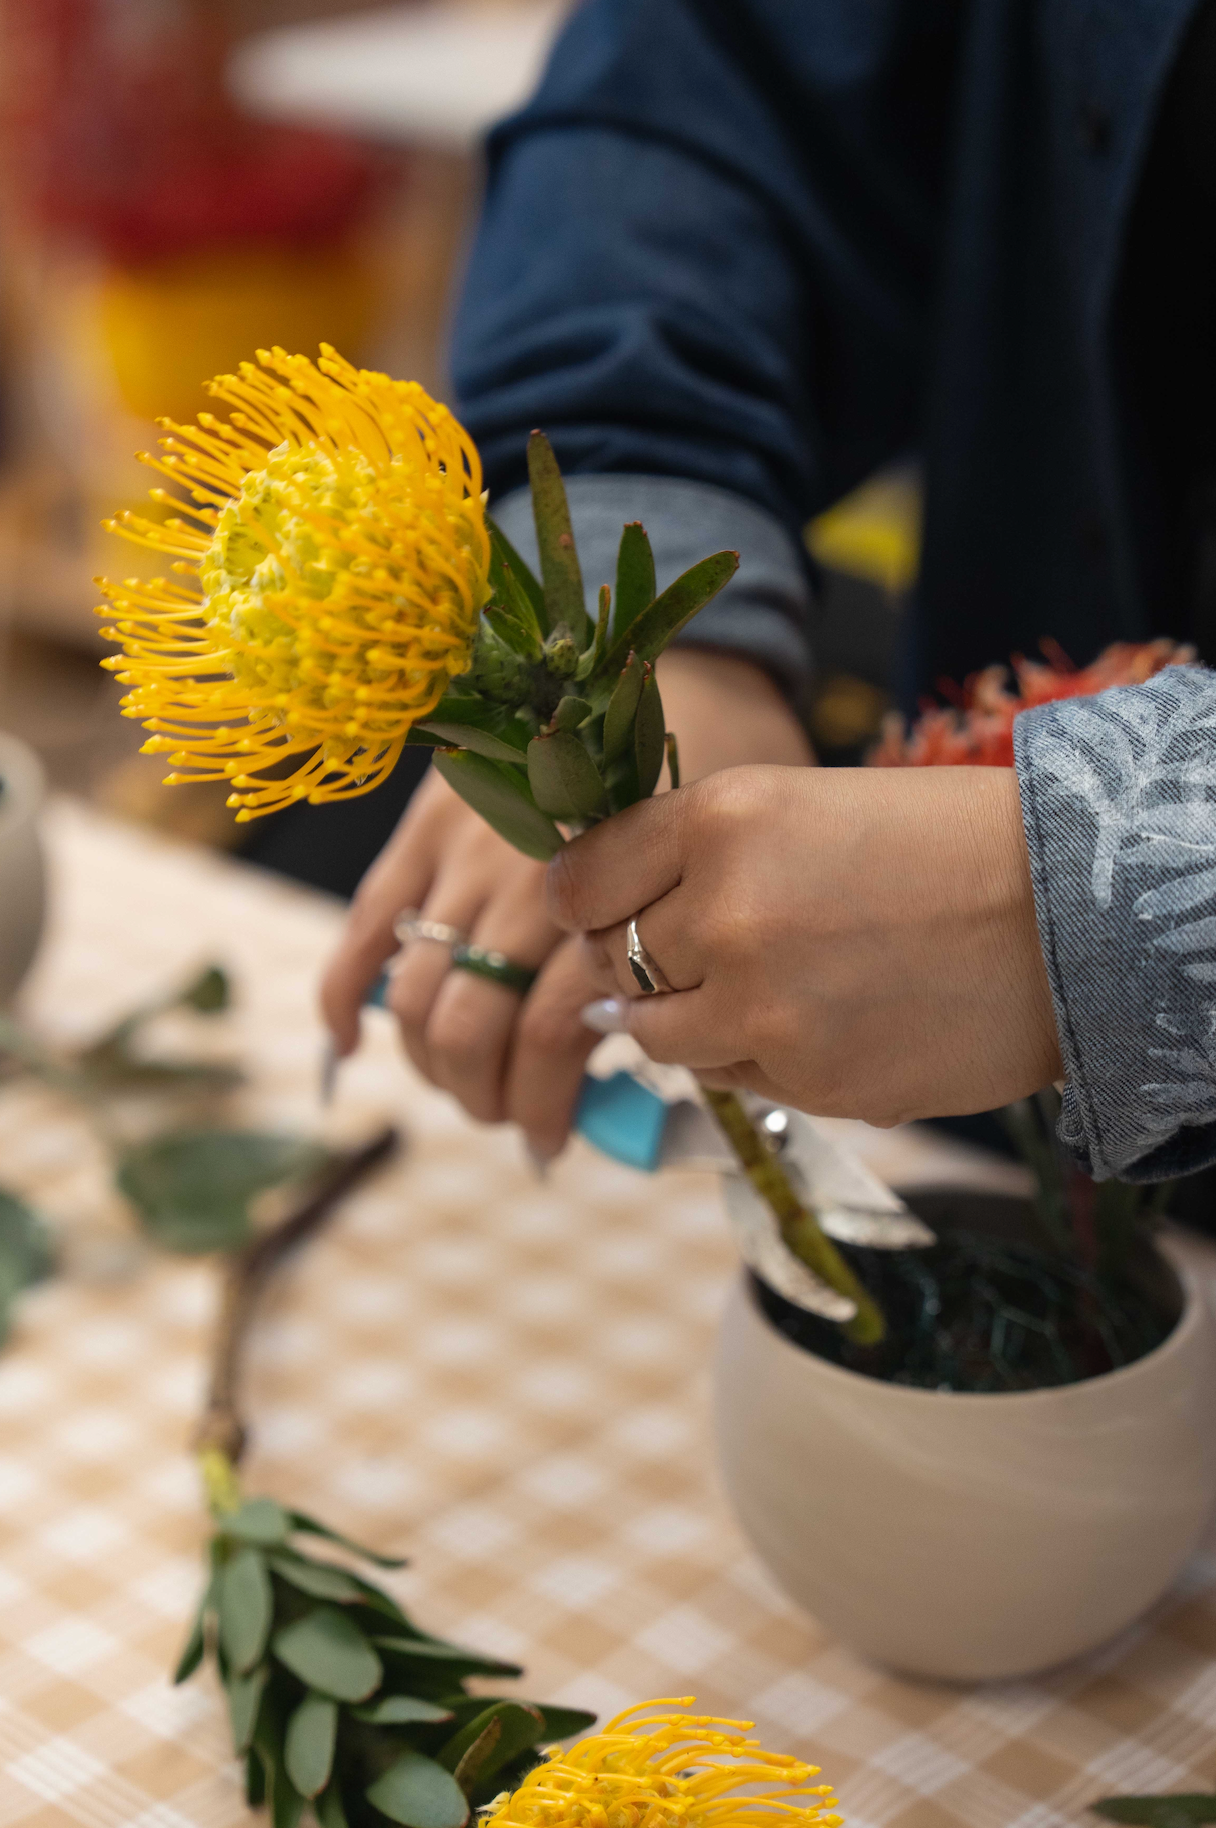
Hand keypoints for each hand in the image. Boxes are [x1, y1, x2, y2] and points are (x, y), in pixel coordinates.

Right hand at [320, 651, 811, 1155]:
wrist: (665, 656)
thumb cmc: (717, 770)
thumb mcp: (724, 867)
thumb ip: (686, 954)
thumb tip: (661, 1056)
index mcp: (610, 897)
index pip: (555, 1035)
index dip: (548, 1107)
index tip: (558, 1142)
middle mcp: (528, 879)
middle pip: (474, 1029)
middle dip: (485, 1098)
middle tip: (511, 1121)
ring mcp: (464, 852)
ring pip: (417, 995)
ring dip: (429, 1065)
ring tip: (464, 1088)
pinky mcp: (421, 827)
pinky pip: (367, 923)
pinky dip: (344, 991)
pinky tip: (348, 1042)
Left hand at [548, 764, 1062, 1125]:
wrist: (1070, 916)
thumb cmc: (938, 845)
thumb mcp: (801, 806)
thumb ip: (692, 856)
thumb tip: (591, 929)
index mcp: (722, 819)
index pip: (579, 879)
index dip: (585, 898)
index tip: (601, 908)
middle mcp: (726, 913)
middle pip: (614, 961)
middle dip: (645, 958)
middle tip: (708, 947)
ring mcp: (763, 1008)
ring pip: (658, 1033)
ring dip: (688, 1016)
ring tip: (761, 986)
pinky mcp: (807, 1080)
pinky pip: (731, 1076)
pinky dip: (754, 1054)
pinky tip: (823, 1016)